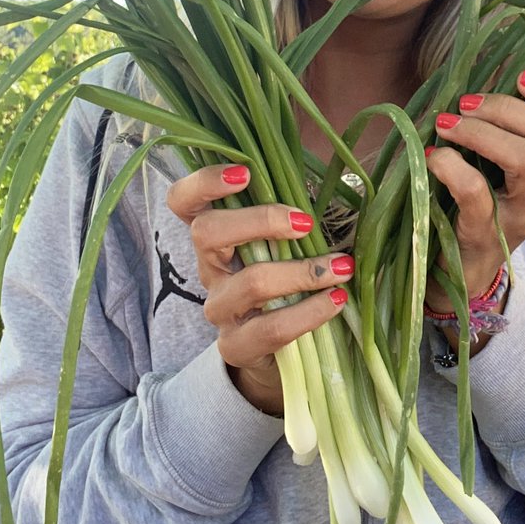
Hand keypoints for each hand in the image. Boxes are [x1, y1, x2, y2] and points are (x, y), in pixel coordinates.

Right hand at [166, 164, 353, 414]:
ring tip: (341, 268)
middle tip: (306, 222)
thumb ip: (291, 212)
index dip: (204, 182)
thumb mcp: (283, 241)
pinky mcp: (235, 345)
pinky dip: (310, 312)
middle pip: (207, 232)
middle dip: (260, 220)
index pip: (183, 201)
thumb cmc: (285, 279)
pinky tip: (337, 300)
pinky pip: (271, 328)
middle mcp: (208, 267)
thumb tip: (333, 173)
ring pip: (250, 282)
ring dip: (302, 271)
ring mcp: (219, 308)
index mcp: (215, 235)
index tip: (245, 173)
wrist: (273, 350)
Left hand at [424, 71, 524, 321]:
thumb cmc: (470, 203)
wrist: (450, 274)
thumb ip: (502, 121)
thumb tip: (494, 64)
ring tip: (448, 125)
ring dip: (483, 132)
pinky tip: (434, 157)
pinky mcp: (485, 238)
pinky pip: (478, 194)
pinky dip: (453, 166)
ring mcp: (521, 219)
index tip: (523, 76)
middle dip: (508, 109)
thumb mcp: (495, 161)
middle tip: (466, 104)